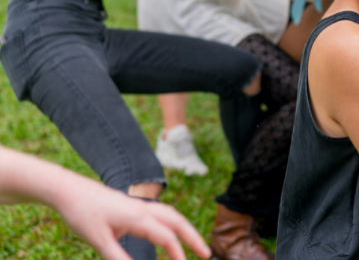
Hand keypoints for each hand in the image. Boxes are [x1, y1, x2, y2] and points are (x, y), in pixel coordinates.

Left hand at [54, 182, 210, 259]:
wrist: (68, 189)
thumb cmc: (82, 214)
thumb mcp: (98, 240)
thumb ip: (118, 256)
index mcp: (138, 216)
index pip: (166, 236)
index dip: (178, 254)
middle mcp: (143, 208)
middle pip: (177, 220)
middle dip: (193, 236)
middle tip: (207, 253)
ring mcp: (138, 205)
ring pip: (170, 214)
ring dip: (184, 228)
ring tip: (193, 243)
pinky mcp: (131, 205)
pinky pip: (160, 212)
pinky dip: (171, 222)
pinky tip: (167, 231)